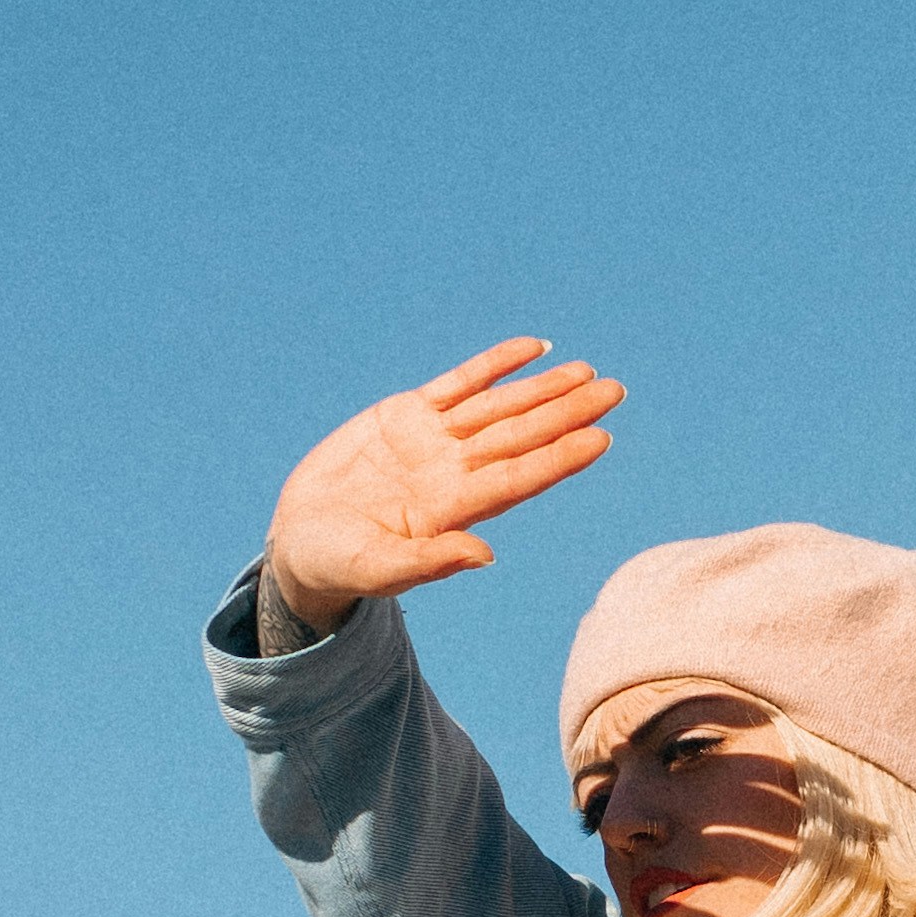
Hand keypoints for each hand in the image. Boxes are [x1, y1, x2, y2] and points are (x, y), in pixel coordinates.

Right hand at [265, 339, 623, 629]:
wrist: (302, 542)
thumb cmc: (339, 566)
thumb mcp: (379, 568)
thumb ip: (430, 561)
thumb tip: (485, 556)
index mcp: (452, 510)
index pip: (517, 479)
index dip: (558, 458)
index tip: (599, 437)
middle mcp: (453, 472)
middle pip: (520, 437)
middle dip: (565, 413)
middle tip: (613, 390)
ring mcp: (433, 441)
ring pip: (498, 407)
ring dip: (542, 388)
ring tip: (586, 371)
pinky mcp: (406, 416)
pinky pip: (460, 384)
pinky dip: (495, 365)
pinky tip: (533, 348)